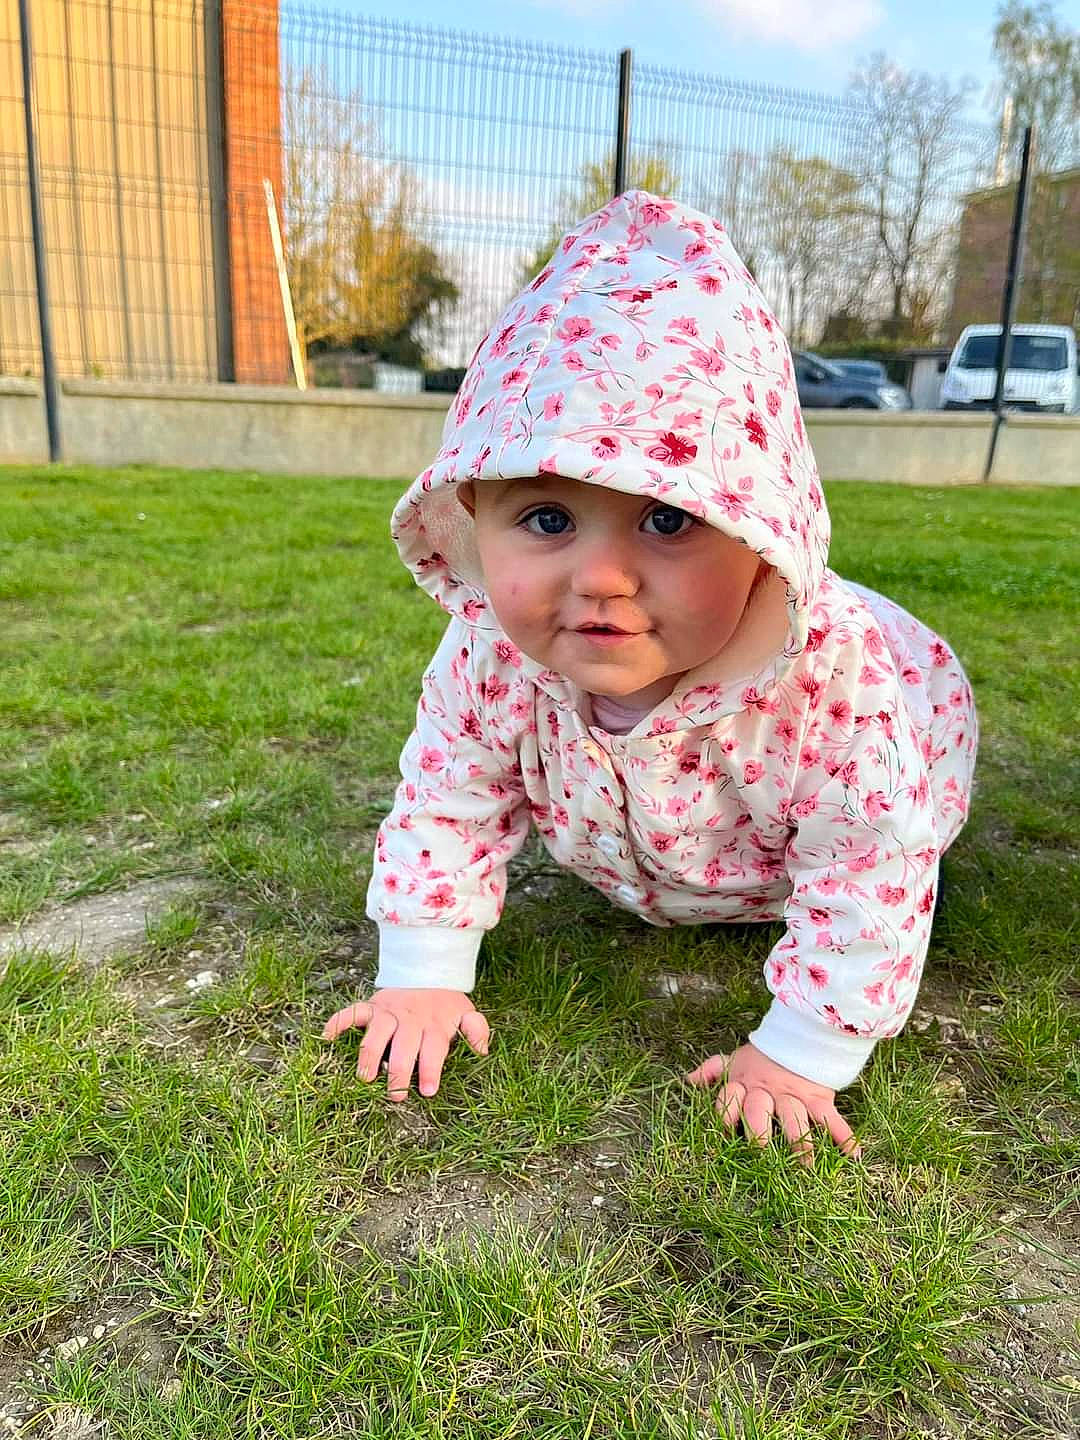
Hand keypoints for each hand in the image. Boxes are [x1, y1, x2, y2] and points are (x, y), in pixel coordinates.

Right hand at [322, 988, 489, 1101]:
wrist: (426, 969)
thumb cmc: (445, 1001)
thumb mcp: (466, 1011)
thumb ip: (476, 1029)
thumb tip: (483, 1049)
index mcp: (434, 1024)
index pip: (434, 1048)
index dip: (431, 1069)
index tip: (428, 1091)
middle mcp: (410, 1019)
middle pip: (403, 1046)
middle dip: (399, 1071)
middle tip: (395, 1095)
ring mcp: (389, 1012)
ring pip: (376, 1033)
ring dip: (370, 1055)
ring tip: (365, 1077)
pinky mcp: (372, 1005)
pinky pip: (352, 1012)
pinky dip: (338, 1022)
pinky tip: (327, 1036)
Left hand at [686, 1041, 860, 1163]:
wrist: (800, 1034)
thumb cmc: (762, 1057)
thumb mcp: (735, 1060)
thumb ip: (712, 1070)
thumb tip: (687, 1081)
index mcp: (744, 1086)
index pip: (728, 1100)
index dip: (724, 1113)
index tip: (722, 1132)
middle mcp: (767, 1093)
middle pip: (760, 1112)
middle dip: (759, 1132)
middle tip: (762, 1153)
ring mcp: (794, 1096)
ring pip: (795, 1119)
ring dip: (800, 1142)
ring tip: (805, 1166)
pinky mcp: (819, 1099)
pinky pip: (832, 1118)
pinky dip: (844, 1136)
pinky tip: (853, 1155)